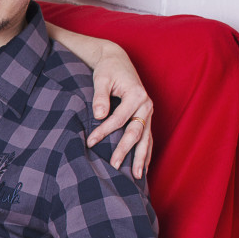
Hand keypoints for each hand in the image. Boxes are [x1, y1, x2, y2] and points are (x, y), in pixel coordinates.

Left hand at [85, 43, 153, 178]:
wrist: (118, 61)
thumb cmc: (108, 69)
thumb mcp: (101, 78)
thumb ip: (100, 97)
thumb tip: (98, 115)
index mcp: (136, 95)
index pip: (119, 119)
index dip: (104, 132)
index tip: (90, 142)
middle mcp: (146, 105)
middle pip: (135, 132)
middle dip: (124, 150)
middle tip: (113, 166)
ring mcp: (148, 112)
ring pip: (146, 138)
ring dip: (141, 158)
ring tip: (136, 176)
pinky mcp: (146, 117)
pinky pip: (148, 138)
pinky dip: (146, 153)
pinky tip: (143, 168)